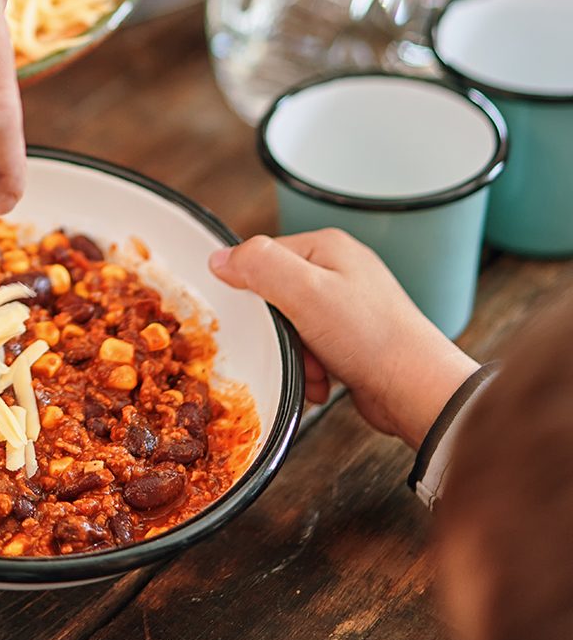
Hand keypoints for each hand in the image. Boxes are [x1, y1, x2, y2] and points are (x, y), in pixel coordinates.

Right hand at [209, 230, 477, 448]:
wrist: (419, 392)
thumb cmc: (372, 338)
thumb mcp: (304, 291)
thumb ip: (259, 265)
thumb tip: (220, 257)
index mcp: (328, 247)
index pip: (264, 257)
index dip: (254, 291)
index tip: (258, 316)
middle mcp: (340, 271)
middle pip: (276, 296)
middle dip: (278, 332)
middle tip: (293, 346)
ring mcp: (349, 306)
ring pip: (292, 327)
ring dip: (294, 355)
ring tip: (314, 369)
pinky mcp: (354, 340)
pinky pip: (312, 350)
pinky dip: (311, 370)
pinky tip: (324, 381)